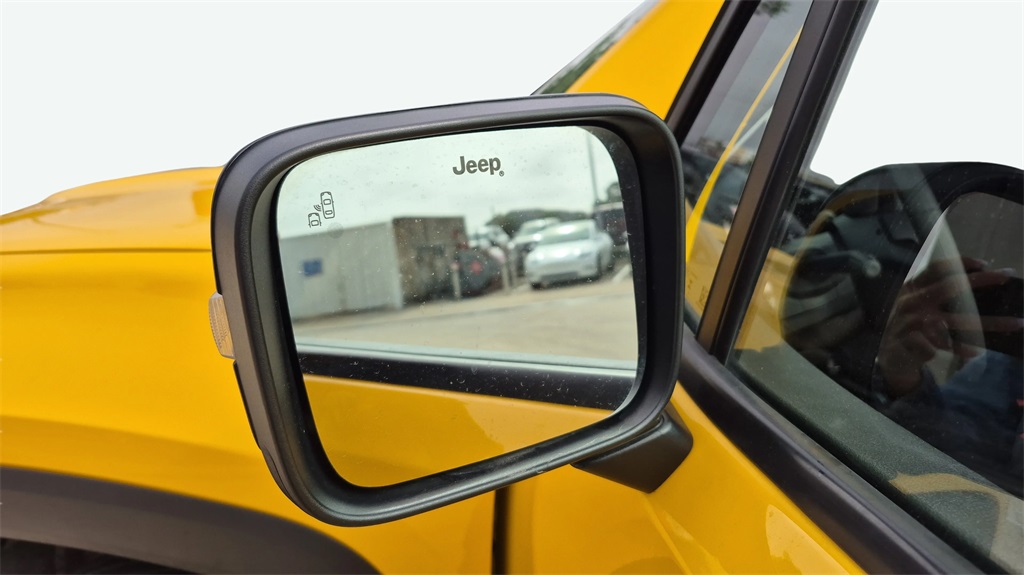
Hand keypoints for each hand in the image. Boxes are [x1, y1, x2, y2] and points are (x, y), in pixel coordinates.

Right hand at [877, 257, 1012, 396]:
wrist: (886, 353)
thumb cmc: (909, 324)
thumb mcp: (916, 304)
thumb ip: (938, 294)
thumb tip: (978, 284)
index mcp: (911, 288)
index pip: (936, 268)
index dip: (960, 263)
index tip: (985, 263)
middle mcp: (911, 301)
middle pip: (949, 286)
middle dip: (980, 280)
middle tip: (1006, 274)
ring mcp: (912, 322)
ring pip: (958, 321)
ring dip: (991, 323)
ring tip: (1016, 323)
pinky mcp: (914, 343)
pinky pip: (947, 345)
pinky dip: (963, 348)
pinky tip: (976, 351)